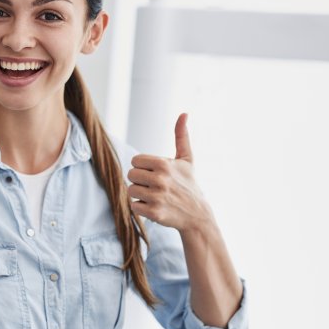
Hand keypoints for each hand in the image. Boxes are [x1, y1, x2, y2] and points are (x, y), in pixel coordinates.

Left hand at [127, 113, 211, 231]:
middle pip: (131, 175)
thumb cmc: (189, 183)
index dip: (143, 167)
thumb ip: (181, 136)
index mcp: (164, 164)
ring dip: (140, 194)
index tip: (154, 172)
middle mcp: (160, 180)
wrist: (197, 215)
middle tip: (155, 185)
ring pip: (131, 190)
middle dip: (141, 180)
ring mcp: (157, 197)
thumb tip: (184, 113)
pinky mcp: (154, 213)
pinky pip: (134, 206)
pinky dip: (142, 208)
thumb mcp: (187, 159)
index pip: (135, 161)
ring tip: (155, 196)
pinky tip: (155, 206)